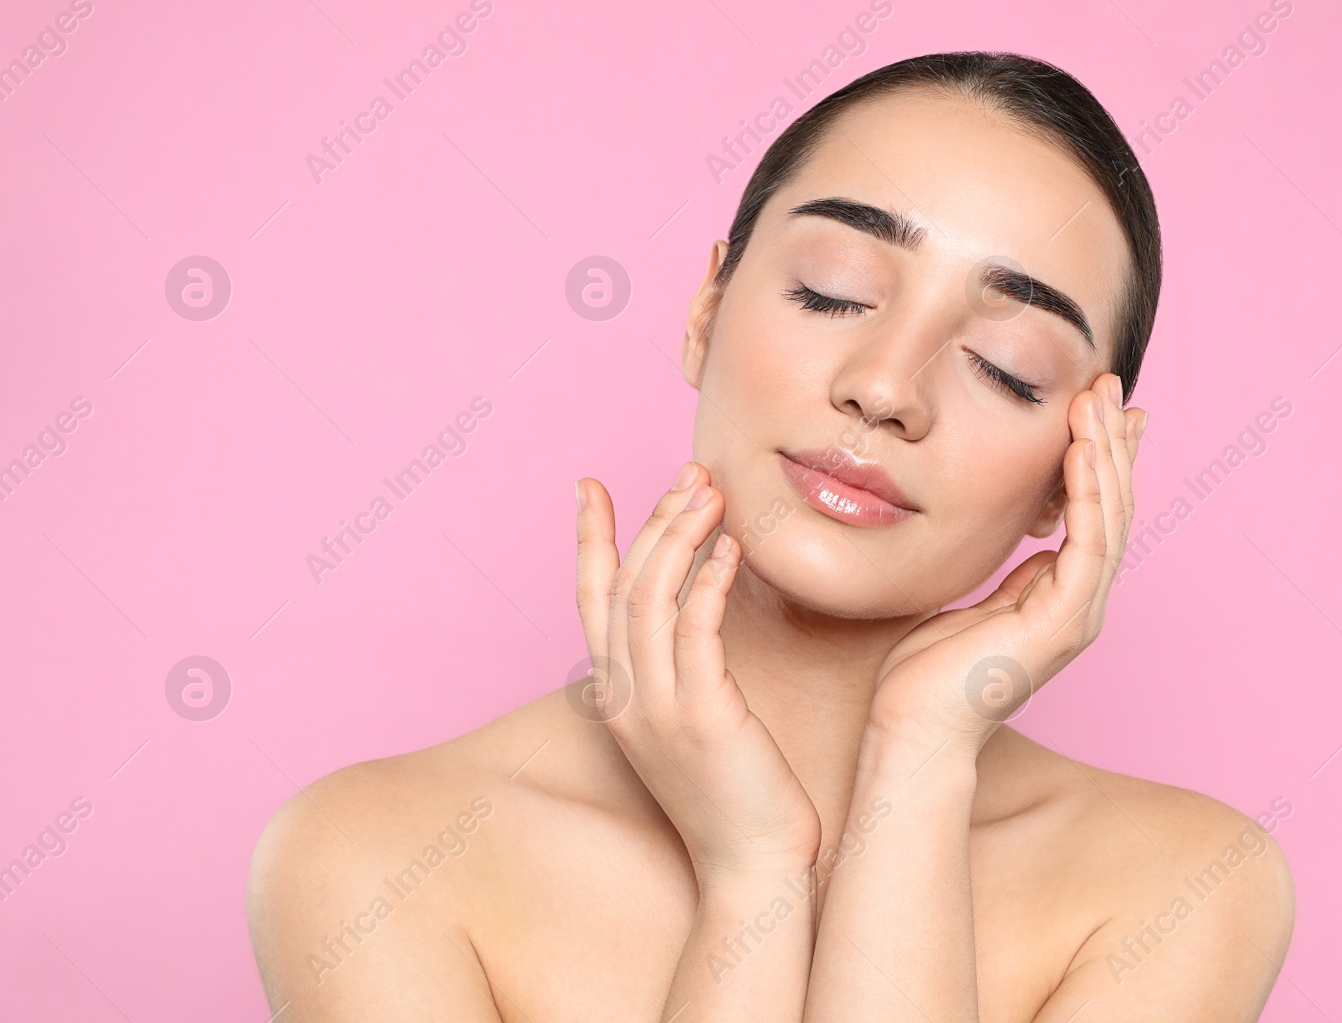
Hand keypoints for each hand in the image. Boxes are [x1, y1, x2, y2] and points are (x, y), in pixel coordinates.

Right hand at [575, 462, 822, 882]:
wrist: (752, 869)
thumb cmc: (735, 797)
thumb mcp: (690, 726)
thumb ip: (681, 674)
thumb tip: (693, 620)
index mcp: (618, 698)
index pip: (591, 601)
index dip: (589, 540)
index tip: (589, 485)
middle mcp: (626, 699)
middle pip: (624, 586)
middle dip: (653, 519)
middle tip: (689, 472)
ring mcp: (659, 710)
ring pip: (653, 598)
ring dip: (680, 536)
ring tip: (710, 491)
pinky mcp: (703, 719)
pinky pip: (696, 633)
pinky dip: (709, 583)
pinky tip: (731, 550)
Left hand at [868, 373, 1145, 753]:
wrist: (914, 730)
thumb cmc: (926, 673)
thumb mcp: (972, 600)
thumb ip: (1006, 569)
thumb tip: (1019, 528)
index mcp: (1059, 597)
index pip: (1093, 513)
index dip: (1100, 458)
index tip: (1096, 406)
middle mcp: (1080, 604)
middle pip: (1112, 508)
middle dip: (1112, 443)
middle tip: (1109, 385)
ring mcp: (1077, 616)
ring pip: (1109, 519)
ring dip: (1105, 455)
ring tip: (1099, 400)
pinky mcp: (1062, 624)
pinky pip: (1087, 545)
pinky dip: (1087, 493)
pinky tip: (1081, 450)